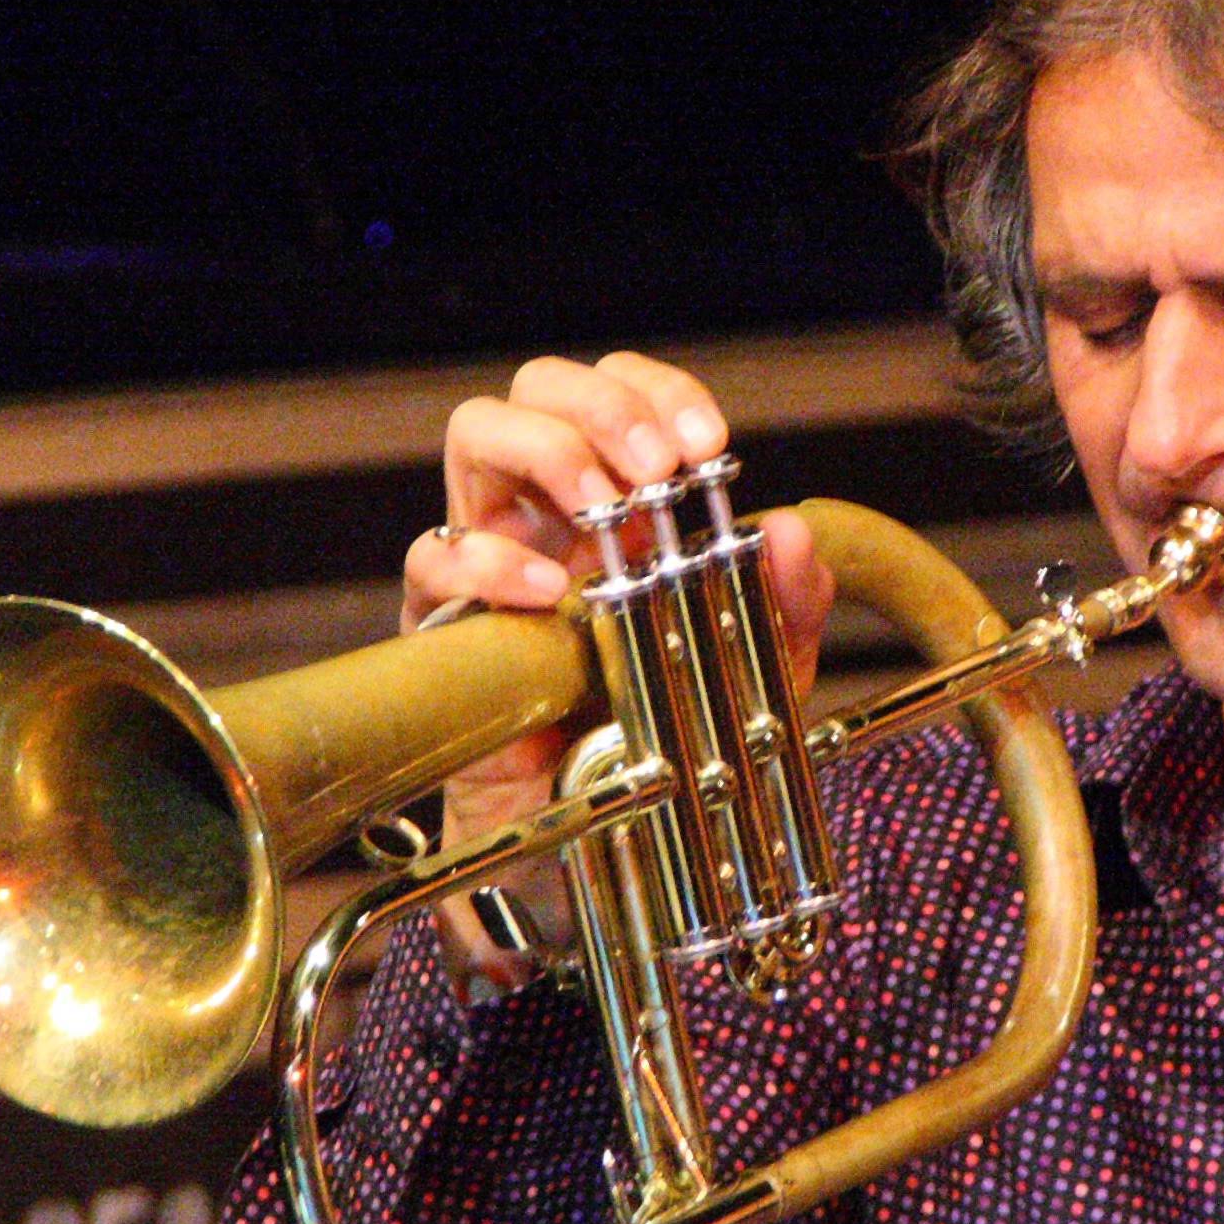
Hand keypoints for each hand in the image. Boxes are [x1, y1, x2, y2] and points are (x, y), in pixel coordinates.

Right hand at [403, 351, 834, 998]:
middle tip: (656, 467)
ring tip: (601, 501)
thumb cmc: (662, 737)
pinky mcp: (442, 622)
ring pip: (476, 433)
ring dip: (547, 446)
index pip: (622, 393)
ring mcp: (489, 556)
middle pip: (540, 386)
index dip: (661, 395)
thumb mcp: (752, 674)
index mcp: (620, 503)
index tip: (707, 445)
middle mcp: (546, 511)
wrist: (585, 838)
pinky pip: (433, 557)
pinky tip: (552, 593)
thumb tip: (789, 533)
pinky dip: (489, 559)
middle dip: (603, 402)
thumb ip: (784, 608)